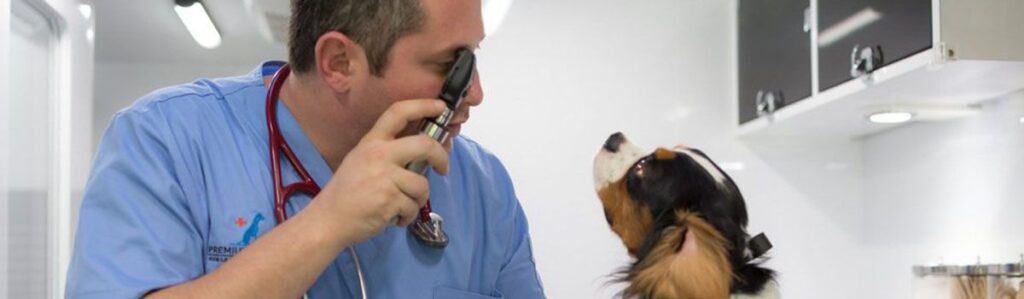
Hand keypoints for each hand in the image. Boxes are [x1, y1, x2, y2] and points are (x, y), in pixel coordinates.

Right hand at [311, 99, 449, 244]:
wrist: (329, 219)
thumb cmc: (347, 192)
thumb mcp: (362, 160)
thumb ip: (389, 153)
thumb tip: (426, 152)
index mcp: (372, 142)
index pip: (398, 112)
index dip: (423, 105)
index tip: (440, 107)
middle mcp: (379, 155)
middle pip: (424, 146)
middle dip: (441, 157)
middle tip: (443, 168)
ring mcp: (384, 177)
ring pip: (422, 185)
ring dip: (418, 199)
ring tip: (402, 206)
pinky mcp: (389, 200)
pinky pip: (413, 207)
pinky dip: (407, 216)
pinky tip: (394, 218)